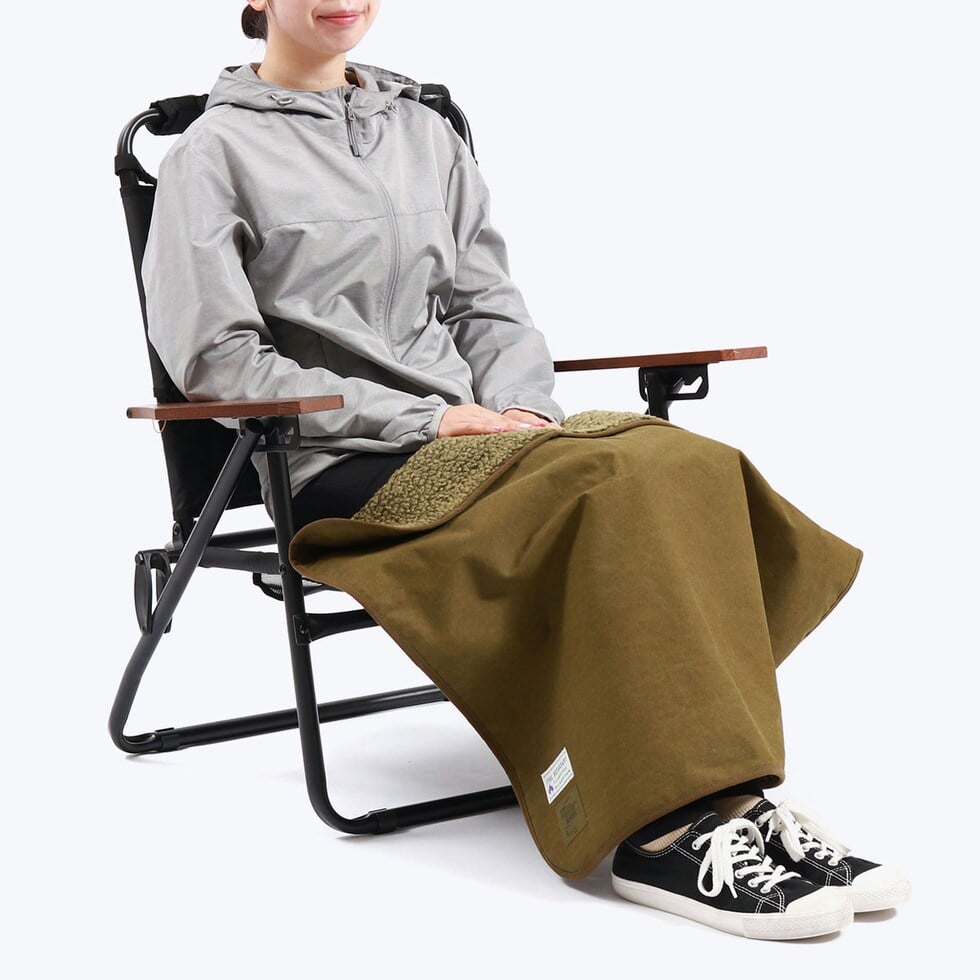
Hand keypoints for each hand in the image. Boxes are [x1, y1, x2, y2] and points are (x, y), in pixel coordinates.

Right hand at [437, 403, 556, 437]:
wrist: (424, 421)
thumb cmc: (449, 429)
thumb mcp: (470, 431)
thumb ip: (486, 435)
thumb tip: (505, 443)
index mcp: (482, 416)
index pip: (507, 421)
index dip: (524, 426)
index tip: (543, 431)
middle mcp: (478, 414)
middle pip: (504, 420)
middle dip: (524, 426)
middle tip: (543, 431)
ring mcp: (467, 418)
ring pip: (492, 422)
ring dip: (511, 427)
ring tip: (528, 432)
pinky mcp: (455, 425)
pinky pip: (473, 426)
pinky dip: (487, 428)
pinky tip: (500, 431)